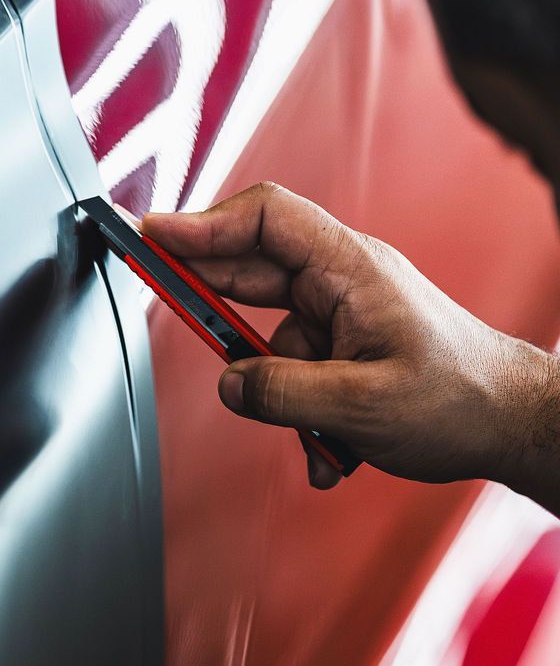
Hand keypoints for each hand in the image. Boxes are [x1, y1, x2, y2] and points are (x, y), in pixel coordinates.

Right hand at [142, 183, 557, 497]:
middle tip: (158, 296)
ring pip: (268, 336)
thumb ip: (283, 393)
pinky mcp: (341, 348)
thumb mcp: (364, 405)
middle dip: (206, 294)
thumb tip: (229, 385)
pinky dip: (297, 409)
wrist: (512, 424)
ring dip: (272, 388)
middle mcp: (340, 280)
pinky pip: (293, 371)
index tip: (153, 236)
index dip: (204, 224)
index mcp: (350, 268)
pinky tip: (327, 446)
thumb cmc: (463, 398)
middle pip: (250, 268)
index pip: (265, 219)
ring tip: (309, 432)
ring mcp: (340, 314)